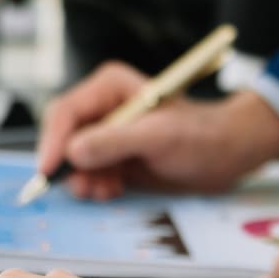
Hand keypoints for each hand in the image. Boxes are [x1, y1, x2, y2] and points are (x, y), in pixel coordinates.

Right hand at [35, 66, 278, 199]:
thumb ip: (114, 142)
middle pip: (63, 137)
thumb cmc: (200, 136)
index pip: (66, 112)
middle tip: (85, 189)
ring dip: (84, 180)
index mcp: (109, 87)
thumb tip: (73, 152)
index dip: (53, 141)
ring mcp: (106, 134)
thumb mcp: (158, 137)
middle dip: (70, 165)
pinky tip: (114, 190)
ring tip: (107, 190)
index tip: (50, 170)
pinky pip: (89, 173)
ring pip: (74, 160)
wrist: (227, 155)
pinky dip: (96, 186)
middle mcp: (102, 107)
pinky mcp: (114, 157)